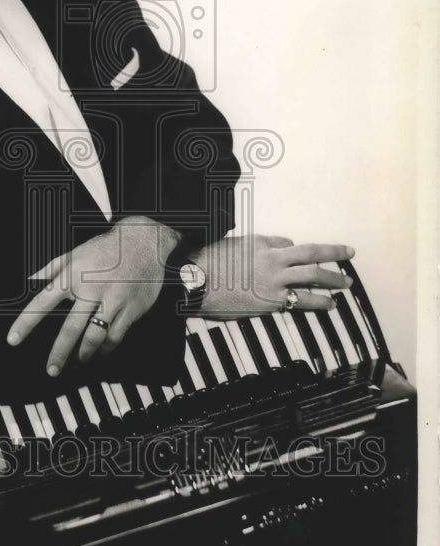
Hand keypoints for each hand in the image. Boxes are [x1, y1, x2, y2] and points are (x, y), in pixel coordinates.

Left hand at [6, 216, 179, 376]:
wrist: (144, 240)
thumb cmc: (106, 248)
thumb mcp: (75, 253)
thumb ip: (51, 269)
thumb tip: (29, 281)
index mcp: (73, 275)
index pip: (43, 302)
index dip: (26, 322)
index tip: (13, 339)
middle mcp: (91, 289)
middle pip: (71, 328)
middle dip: (59, 352)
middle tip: (51, 370)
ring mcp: (113, 299)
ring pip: (96, 336)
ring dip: (84, 354)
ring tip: (77, 363)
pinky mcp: (131, 308)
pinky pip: (116, 335)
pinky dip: (106, 348)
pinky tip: (100, 353)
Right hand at [192, 234, 354, 319]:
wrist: (195, 281)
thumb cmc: (205, 264)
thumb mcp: (227, 246)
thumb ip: (245, 249)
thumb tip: (250, 255)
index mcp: (260, 241)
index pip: (286, 243)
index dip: (293, 250)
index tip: (296, 255)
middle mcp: (272, 258)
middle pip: (311, 254)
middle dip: (333, 253)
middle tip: (348, 253)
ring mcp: (275, 279)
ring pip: (313, 276)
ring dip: (333, 279)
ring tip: (346, 284)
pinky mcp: (272, 300)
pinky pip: (303, 300)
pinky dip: (320, 302)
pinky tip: (330, 304)